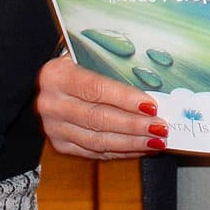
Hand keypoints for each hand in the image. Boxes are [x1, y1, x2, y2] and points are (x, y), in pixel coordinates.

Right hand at [35, 55, 166, 159]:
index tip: (151, 106)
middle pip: (98, 118)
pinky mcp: (60, 144)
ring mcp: (54, 127)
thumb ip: (111, 70)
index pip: (95, 89)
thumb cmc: (73, 65)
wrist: (48, 84)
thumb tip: (152, 89)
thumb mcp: (86, 57)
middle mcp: (51, 103)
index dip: (125, 99)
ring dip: (131, 143)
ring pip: (98, 140)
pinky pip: (95, 152)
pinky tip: (140, 147)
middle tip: (160, 128)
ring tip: (156, 141)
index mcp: (55, 75)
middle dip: (134, 125)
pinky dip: (121, 151)